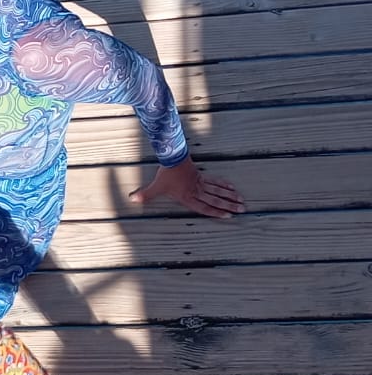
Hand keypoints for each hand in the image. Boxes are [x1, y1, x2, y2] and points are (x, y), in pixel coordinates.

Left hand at [129, 156, 244, 217]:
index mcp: (188, 197)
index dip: (216, 212)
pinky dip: (223, 185)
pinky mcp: (201, 176)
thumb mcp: (155, 186)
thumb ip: (145, 195)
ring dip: (230, 196)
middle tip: (242, 210)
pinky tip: (231, 187)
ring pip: (218, 191)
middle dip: (229, 206)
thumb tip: (132, 200)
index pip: (205, 207)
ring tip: (241, 200)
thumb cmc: (166, 174)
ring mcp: (201, 183)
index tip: (228, 216)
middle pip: (216, 200)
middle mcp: (197, 191)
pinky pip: (215, 181)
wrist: (174, 158)